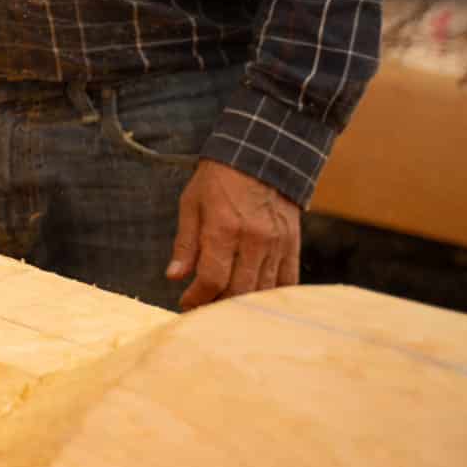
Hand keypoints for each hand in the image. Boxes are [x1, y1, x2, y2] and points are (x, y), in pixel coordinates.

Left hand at [166, 159, 301, 309]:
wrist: (261, 156)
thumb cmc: (218, 180)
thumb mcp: (191, 204)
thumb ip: (185, 243)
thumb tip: (174, 276)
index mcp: (223, 228)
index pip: (212, 278)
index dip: (197, 297)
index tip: (186, 302)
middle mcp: (253, 239)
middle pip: (238, 290)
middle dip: (218, 305)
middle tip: (204, 309)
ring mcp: (276, 244)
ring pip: (262, 291)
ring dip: (243, 304)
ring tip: (225, 306)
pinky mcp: (293, 244)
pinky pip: (287, 281)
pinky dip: (271, 296)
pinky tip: (255, 300)